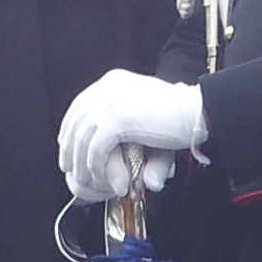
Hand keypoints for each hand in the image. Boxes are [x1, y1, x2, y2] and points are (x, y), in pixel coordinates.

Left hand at [57, 72, 205, 204]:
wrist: (194, 111)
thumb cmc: (178, 112)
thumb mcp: (144, 107)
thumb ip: (124, 115)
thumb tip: (107, 133)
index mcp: (112, 82)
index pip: (80, 105)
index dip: (70, 127)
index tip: (67, 145)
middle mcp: (106, 88)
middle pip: (75, 121)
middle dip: (69, 147)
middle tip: (68, 167)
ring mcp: (109, 102)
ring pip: (82, 138)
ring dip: (81, 162)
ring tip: (84, 179)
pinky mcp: (116, 119)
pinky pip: (96, 149)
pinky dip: (96, 167)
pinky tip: (101, 178)